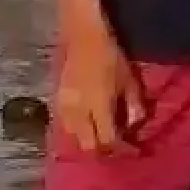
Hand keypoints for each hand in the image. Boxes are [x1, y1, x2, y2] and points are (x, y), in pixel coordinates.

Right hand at [57, 20, 147, 152]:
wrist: (83, 39)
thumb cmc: (111, 58)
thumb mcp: (130, 82)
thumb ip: (133, 107)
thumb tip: (134, 127)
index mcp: (98, 106)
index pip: (108, 139)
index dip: (122, 149)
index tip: (134, 150)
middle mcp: (78, 111)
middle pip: (88, 145)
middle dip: (105, 150)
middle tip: (118, 146)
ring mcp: (63, 107)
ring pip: (74, 138)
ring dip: (89, 141)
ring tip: (103, 136)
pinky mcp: (56, 101)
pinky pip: (65, 126)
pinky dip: (78, 131)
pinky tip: (89, 125)